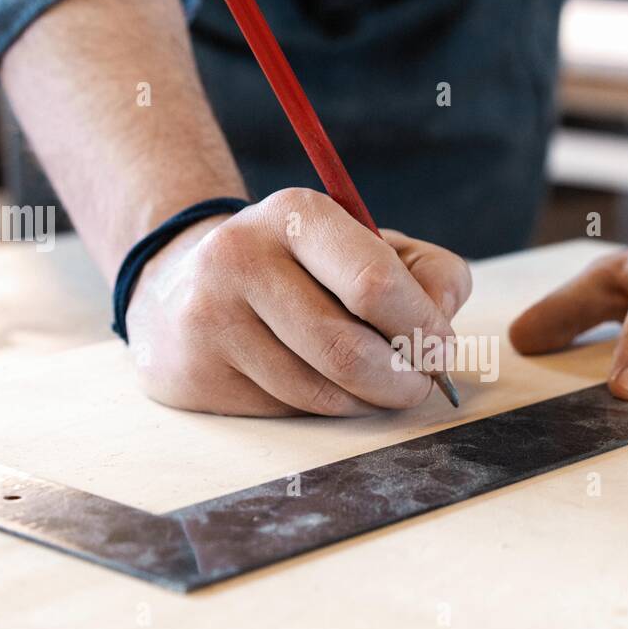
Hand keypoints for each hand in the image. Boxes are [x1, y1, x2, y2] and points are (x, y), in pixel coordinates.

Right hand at [124, 188, 471, 415]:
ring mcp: (209, 319)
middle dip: (403, 380)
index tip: (440, 348)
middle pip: (348, 351)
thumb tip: (442, 317)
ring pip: (320, 394)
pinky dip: (323, 411)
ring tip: (375, 384)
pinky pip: (286, 413)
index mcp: (294, 215)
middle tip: (420, 384)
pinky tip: (321, 386)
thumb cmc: (304, 270)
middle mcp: (240, 258)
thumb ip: (428, 271)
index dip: (422, 328)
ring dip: (367, 402)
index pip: (373, 284)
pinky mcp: (194, 374)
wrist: (185, 285)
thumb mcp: (367, 246)